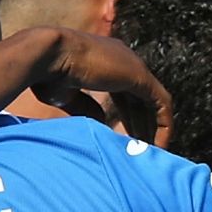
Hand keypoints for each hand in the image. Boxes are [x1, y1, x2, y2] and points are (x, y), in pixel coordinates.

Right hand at [31, 29, 172, 148]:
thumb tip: (103, 122)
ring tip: (150, 155)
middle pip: (140, 98)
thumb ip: (87, 108)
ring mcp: (133, 66)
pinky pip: (161, 105)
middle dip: (141, 125)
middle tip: (141, 152)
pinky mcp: (140, 76)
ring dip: (153, 129)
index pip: (124, 93)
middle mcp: (122, 60)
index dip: (126, 118)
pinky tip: (158, 147)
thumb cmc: (48, 75)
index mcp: (104, 62)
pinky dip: (163, 126)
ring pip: (153, 102)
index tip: (124, 141)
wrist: (48, 56)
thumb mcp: (67, 97)